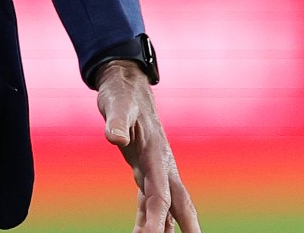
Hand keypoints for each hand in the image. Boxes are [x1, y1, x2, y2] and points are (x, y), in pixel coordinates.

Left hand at [97, 61, 200, 232]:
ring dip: (165, 227)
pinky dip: (151, 217)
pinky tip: (147, 231)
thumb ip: (117, 121)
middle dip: (187, 227)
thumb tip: (115, 138)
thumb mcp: (117, 104)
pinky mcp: (144, 169)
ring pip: (166, 205)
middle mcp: (160, 166)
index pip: (159, 194)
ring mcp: (154, 169)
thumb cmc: (122, 94)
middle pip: (178, 204)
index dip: (155, 218)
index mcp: (156, 155)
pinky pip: (150, 199)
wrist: (128, 85)